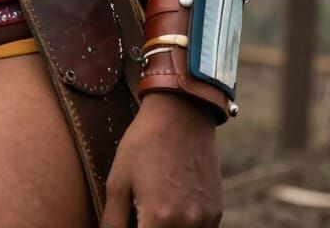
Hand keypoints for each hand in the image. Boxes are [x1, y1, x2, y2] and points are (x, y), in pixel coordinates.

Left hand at [102, 94, 222, 227]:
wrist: (182, 113)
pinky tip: (171, 205)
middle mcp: (187, 224)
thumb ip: (113, 220)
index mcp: (159, 218)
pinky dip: (184, 226)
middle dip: (149, 227)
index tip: (131, 220)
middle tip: (139, 213)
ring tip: (154, 206)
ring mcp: (205, 220)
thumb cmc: (144, 142)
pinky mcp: (216, 212)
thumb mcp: (118, 179)